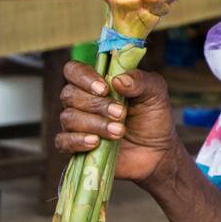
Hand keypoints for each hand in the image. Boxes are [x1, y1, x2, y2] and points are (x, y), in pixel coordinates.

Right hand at [54, 60, 178, 182]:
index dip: (83, 76)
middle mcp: (82, 101)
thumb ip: (141, 81)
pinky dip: (77, 140)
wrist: (157, 151)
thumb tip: (118, 79)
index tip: (104, 88)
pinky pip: (63, 141)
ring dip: (95, 124)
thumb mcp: (155, 94)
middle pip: (70, 95)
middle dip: (97, 104)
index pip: (73, 70)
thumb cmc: (152, 118)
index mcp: (97, 83)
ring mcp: (77, 124)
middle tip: (121, 113)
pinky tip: (95, 142)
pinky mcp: (76, 146)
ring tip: (119, 131)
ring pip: (69, 117)